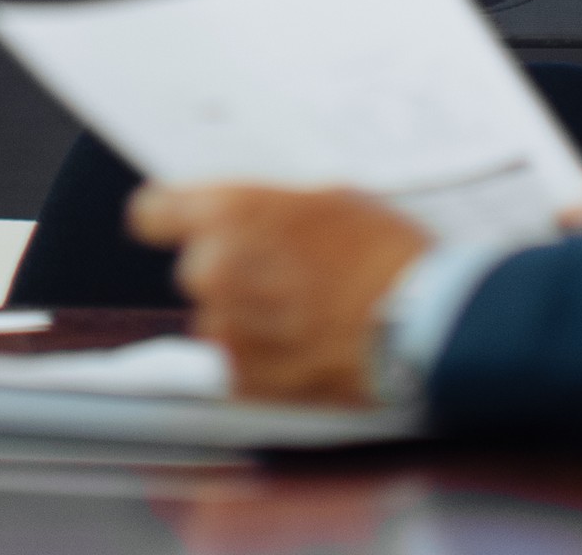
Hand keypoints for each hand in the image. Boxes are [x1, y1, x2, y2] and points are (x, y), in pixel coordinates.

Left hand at [128, 182, 431, 405]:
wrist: (426, 321)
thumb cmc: (387, 255)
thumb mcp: (329, 201)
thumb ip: (270, 211)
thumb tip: (252, 220)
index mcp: (231, 213)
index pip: (155, 211)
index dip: (171, 218)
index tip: (177, 225)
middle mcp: (217, 269)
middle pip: (197, 270)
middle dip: (233, 273)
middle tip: (284, 277)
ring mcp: (229, 329)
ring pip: (220, 320)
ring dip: (251, 320)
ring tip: (307, 316)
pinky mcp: (248, 379)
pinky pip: (241, 365)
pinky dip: (268, 361)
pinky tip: (309, 348)